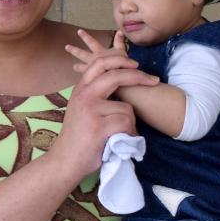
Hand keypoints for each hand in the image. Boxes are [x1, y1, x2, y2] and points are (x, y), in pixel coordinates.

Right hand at [50, 55, 156, 178]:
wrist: (66, 160)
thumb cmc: (78, 137)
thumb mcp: (81, 109)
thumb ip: (96, 96)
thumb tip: (123, 84)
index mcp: (80, 90)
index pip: (99, 64)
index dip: (120, 60)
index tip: (135, 64)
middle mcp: (83, 96)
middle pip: (115, 76)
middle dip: (139, 77)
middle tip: (154, 81)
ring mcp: (90, 111)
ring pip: (126, 109)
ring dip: (130, 123)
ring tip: (119, 134)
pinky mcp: (99, 127)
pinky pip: (126, 124)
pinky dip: (128, 134)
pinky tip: (118, 141)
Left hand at [66, 29, 128, 74]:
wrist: (120, 78)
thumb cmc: (122, 65)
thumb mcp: (121, 51)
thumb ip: (119, 41)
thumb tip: (120, 31)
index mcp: (99, 52)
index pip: (91, 42)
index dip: (86, 37)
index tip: (79, 31)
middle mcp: (93, 60)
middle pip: (82, 54)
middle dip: (74, 50)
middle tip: (66, 47)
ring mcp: (92, 69)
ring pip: (82, 67)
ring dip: (78, 67)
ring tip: (73, 67)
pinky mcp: (93, 77)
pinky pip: (87, 77)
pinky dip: (84, 78)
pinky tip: (81, 81)